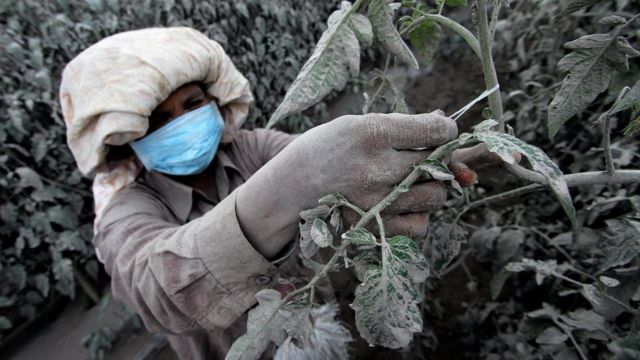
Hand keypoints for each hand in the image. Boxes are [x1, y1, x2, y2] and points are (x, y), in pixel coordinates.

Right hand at [237, 111, 458, 257]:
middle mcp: (376, 168)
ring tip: (412, 180)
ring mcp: (376, 201)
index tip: (440, 131)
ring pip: (434, 196)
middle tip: (424, 156)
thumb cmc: (325, 150)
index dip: (446, 130)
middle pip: (438, 164)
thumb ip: (401, 125)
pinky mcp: (374, 226)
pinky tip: (403, 203)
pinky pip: (419, 225)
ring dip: (431, 187)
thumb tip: (444, 123)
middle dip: (440, 158)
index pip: (436, 131)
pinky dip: (418, 214)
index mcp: (371, 133)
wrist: (290, 188)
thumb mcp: (356, 124)